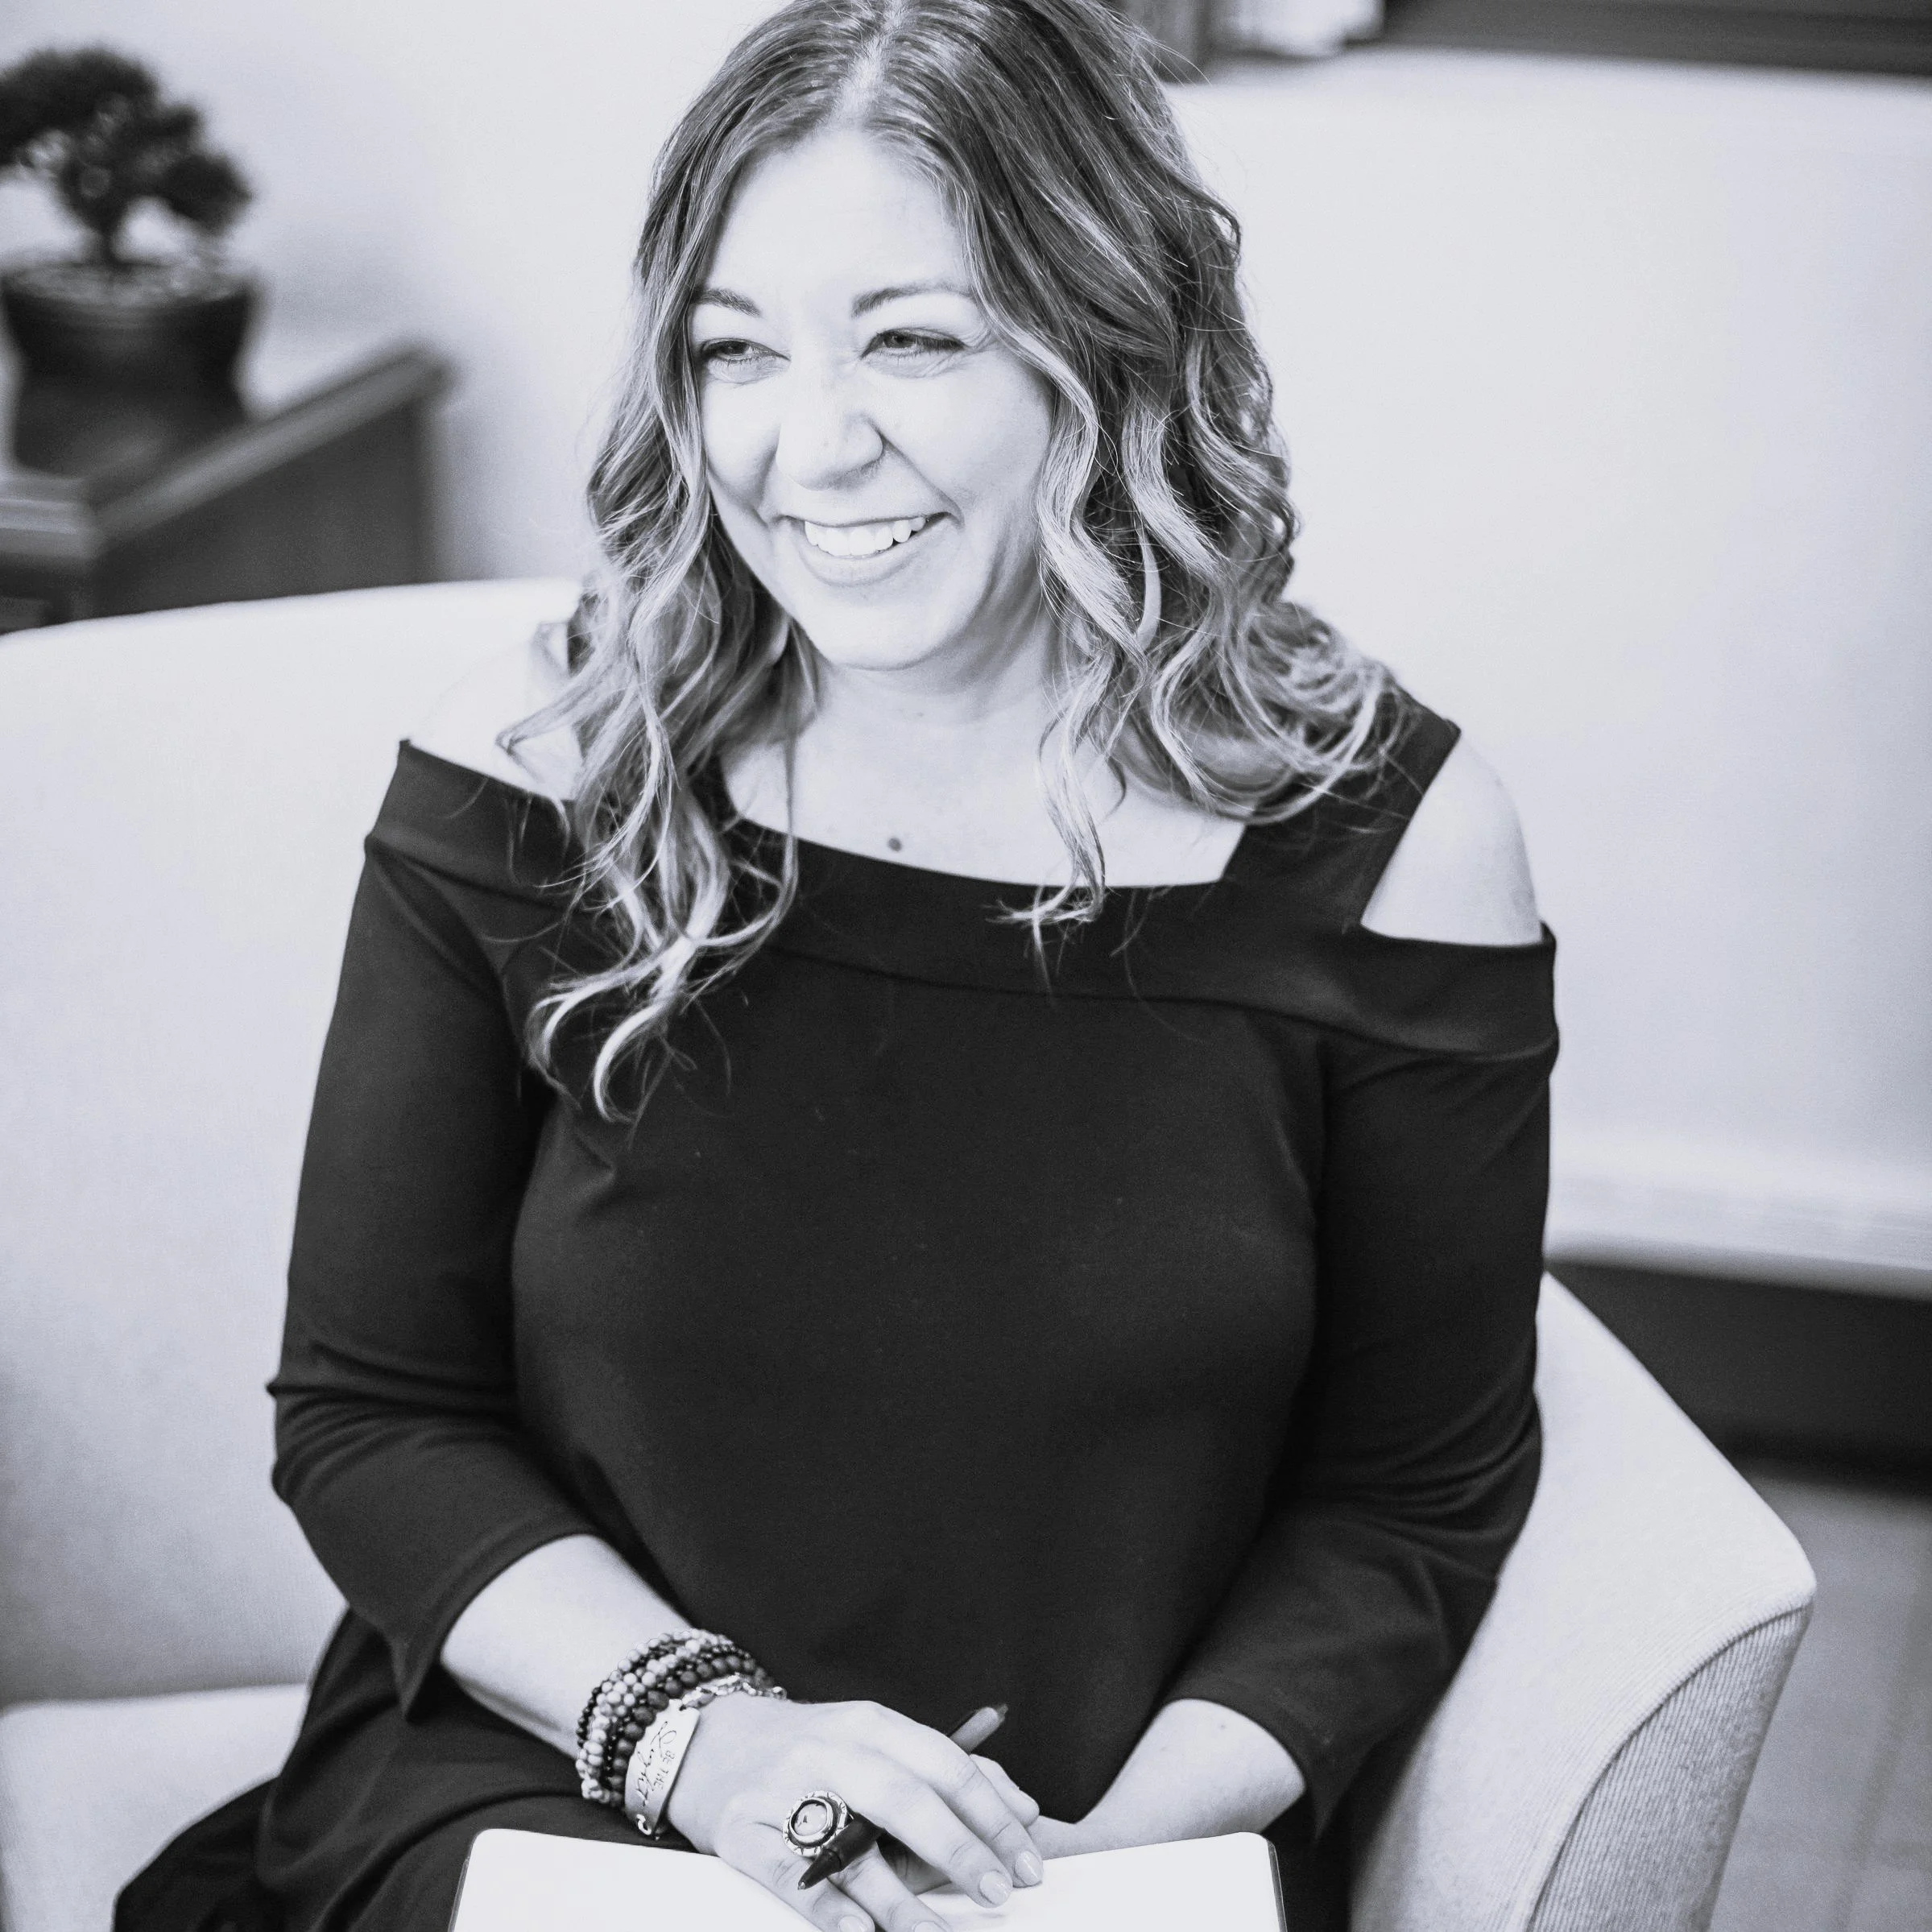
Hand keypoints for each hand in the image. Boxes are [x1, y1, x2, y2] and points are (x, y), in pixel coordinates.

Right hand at [666, 1694, 1046, 1931]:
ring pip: (851, 1847)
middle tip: (999, 1892)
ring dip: (900, 1900)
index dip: (992, 1815)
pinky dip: (827, 1907)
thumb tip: (1025, 1808)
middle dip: (960, 1849)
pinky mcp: (743, 1833)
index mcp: (871, 1725)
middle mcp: (829, 1750)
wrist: (705, 1743)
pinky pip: (788, 1874)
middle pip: (905, 1799)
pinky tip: (861, 1931)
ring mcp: (782, 1790)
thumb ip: (951, 1776)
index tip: (1027, 1859)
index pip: (946, 1765)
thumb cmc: (807, 1753)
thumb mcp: (876, 1746)